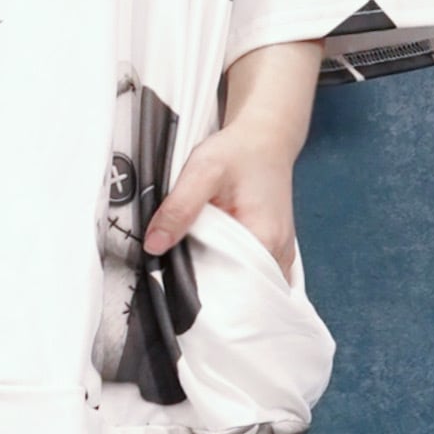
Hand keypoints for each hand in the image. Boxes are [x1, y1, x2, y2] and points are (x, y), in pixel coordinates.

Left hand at [144, 38, 318, 275]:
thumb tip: (153, 246)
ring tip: (189, 278)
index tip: (175, 293)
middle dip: (210, 294)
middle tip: (176, 286)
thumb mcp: (202, 170)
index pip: (234, 289)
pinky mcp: (273, 250)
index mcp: (265, 239)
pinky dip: (230, 274)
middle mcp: (279, 254)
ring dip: (220, 285)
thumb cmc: (238, 151)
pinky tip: (209, 265)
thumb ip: (179, 207)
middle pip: (240, 293)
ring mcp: (280, 254)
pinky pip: (251, 274)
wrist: (265, 137)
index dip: (204, 295)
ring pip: (246, 285)